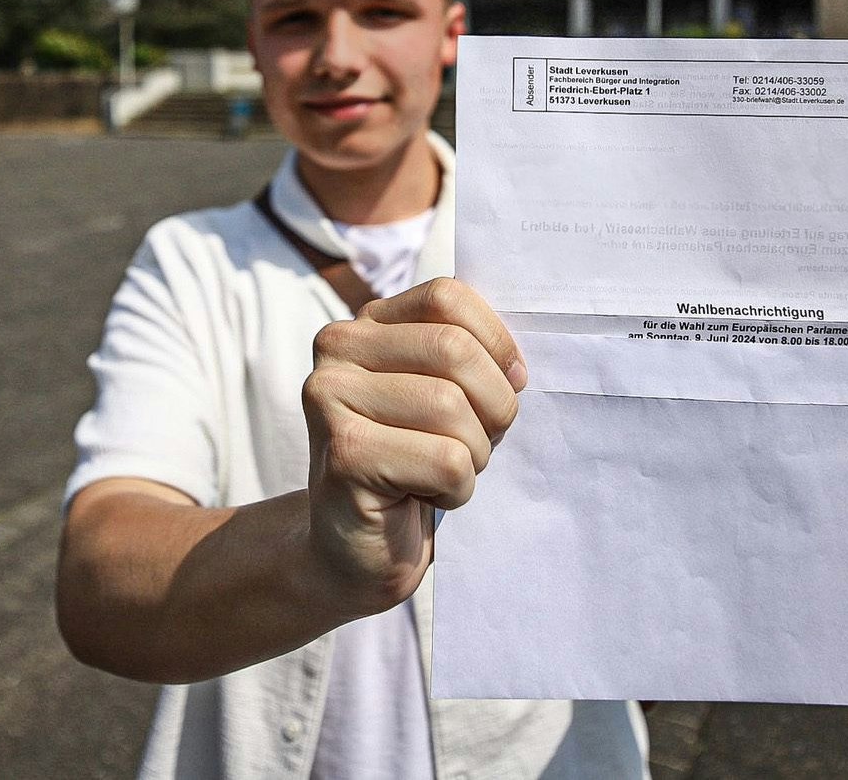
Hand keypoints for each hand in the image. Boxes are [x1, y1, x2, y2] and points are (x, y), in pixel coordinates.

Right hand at [302, 278, 526, 614]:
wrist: (354, 550)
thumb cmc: (412, 467)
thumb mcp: (439, 396)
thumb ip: (465, 360)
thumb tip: (516, 366)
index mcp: (365, 325)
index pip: (447, 297)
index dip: (495, 342)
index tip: (510, 382)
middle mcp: (337, 350)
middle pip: (454, 351)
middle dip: (493, 406)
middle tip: (479, 443)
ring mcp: (331, 399)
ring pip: (451, 407)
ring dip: (473, 454)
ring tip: (445, 474)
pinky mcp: (344, 455)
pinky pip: (445, 461)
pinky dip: (456, 489)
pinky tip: (424, 497)